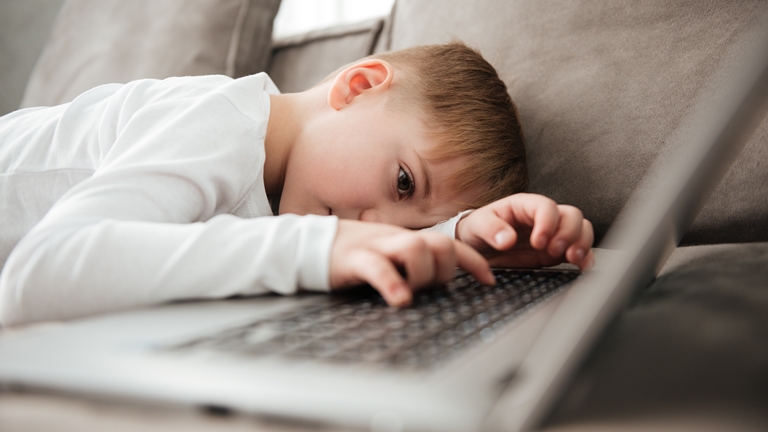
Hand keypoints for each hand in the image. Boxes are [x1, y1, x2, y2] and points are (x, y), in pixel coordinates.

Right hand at [330, 220, 494, 305]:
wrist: (308, 243)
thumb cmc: (353, 255)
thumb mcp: (390, 257)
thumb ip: (415, 265)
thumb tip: (442, 283)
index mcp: (407, 239)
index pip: (451, 244)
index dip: (474, 261)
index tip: (489, 281)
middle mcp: (397, 239)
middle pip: (440, 243)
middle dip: (446, 270)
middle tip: (432, 288)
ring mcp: (376, 246)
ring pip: (416, 249)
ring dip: (422, 275)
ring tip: (411, 292)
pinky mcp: (354, 259)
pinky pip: (379, 268)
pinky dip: (393, 284)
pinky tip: (399, 300)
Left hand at [456, 193, 594, 270]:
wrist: (477, 248)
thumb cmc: (477, 230)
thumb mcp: (477, 225)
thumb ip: (491, 229)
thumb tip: (507, 240)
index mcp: (524, 206)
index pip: (546, 206)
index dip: (547, 223)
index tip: (538, 242)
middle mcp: (542, 218)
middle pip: (571, 215)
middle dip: (569, 233)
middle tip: (555, 251)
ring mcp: (552, 234)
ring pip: (580, 229)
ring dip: (581, 243)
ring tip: (572, 259)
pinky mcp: (556, 252)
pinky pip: (579, 249)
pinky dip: (585, 257)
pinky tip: (582, 266)